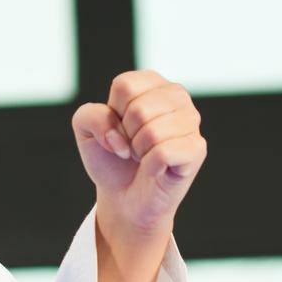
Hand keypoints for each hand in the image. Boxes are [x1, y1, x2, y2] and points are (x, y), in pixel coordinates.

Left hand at [72, 70, 207, 238]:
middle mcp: (176, 95)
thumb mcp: (85, 131)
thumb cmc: (111, 160)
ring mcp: (191, 120)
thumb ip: (88, 116)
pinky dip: (152, 166)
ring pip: (152, 132)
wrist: (124, 198)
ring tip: (144, 157)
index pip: (125, 86)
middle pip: (138, 109)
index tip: (118, 130)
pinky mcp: (196, 148)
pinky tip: (156, 167)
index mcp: (151, 83)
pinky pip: (164, 152)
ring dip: (139, 152)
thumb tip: (117, 136)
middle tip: (133, 147)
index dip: (113, 115)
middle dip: (126, 136)